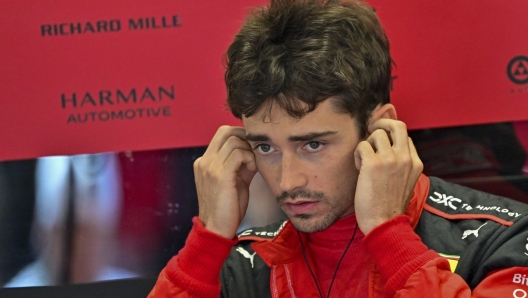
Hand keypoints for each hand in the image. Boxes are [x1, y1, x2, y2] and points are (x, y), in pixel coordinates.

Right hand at [193, 126, 256, 238]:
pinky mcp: (219, 175)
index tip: (251, 147)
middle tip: (255, 151)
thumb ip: (240, 165)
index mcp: (204, 162)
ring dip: (248, 150)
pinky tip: (253, 169)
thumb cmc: (227, 208)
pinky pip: (238, 153)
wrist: (216, 229)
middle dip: (244, 137)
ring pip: (233, 141)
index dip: (240, 135)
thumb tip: (254, 152)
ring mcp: (210, 167)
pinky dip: (249, 158)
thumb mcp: (234, 181)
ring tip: (253, 165)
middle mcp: (204, 161)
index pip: (221, 134)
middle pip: (225, 131)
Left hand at [353, 119, 422, 234]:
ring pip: (376, 133)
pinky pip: (362, 146)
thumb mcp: (405, 183)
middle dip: (381, 123)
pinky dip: (357, 154)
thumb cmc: (389, 207)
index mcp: (415, 163)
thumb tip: (389, 151)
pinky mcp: (373, 164)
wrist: (384, 224)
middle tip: (371, 131)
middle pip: (397, 125)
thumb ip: (401, 166)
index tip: (381, 145)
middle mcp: (405, 158)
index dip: (391, 137)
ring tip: (364, 160)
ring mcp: (390, 160)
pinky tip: (359, 168)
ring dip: (366, 143)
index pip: (405, 137)